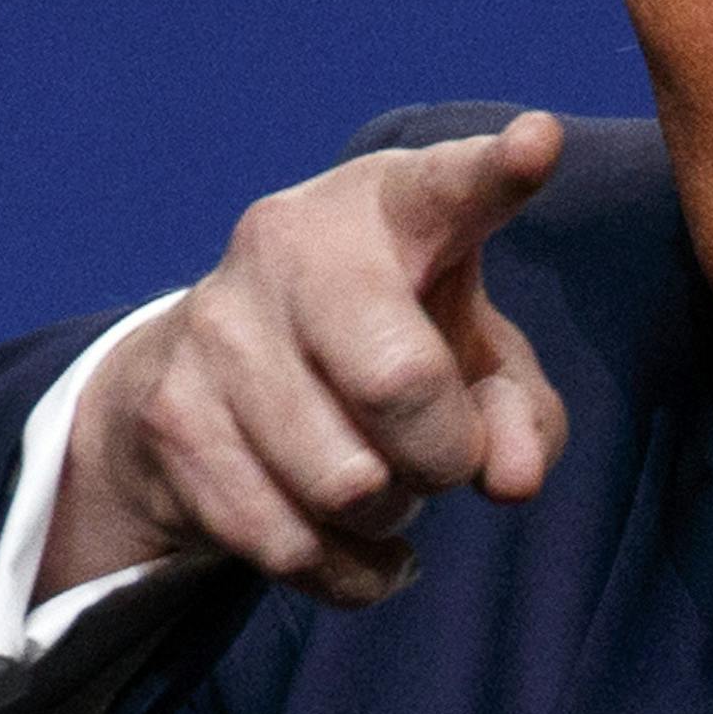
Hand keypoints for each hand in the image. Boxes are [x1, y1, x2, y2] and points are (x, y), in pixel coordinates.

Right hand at [37, 112, 568, 607]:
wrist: (207, 375)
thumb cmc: (386, 351)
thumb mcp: (475, 366)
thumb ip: (523, 415)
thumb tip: (512, 479)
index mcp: (388, 206)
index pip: (448, 187)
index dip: (498, 171)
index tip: (540, 144)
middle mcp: (291, 243)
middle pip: (401, 385)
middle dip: (443, 455)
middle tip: (440, 458)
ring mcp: (218, 328)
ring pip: (346, 485)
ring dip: (387, 517)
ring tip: (378, 485)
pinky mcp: (172, 417)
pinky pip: (289, 543)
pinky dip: (343, 569)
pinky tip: (348, 541)